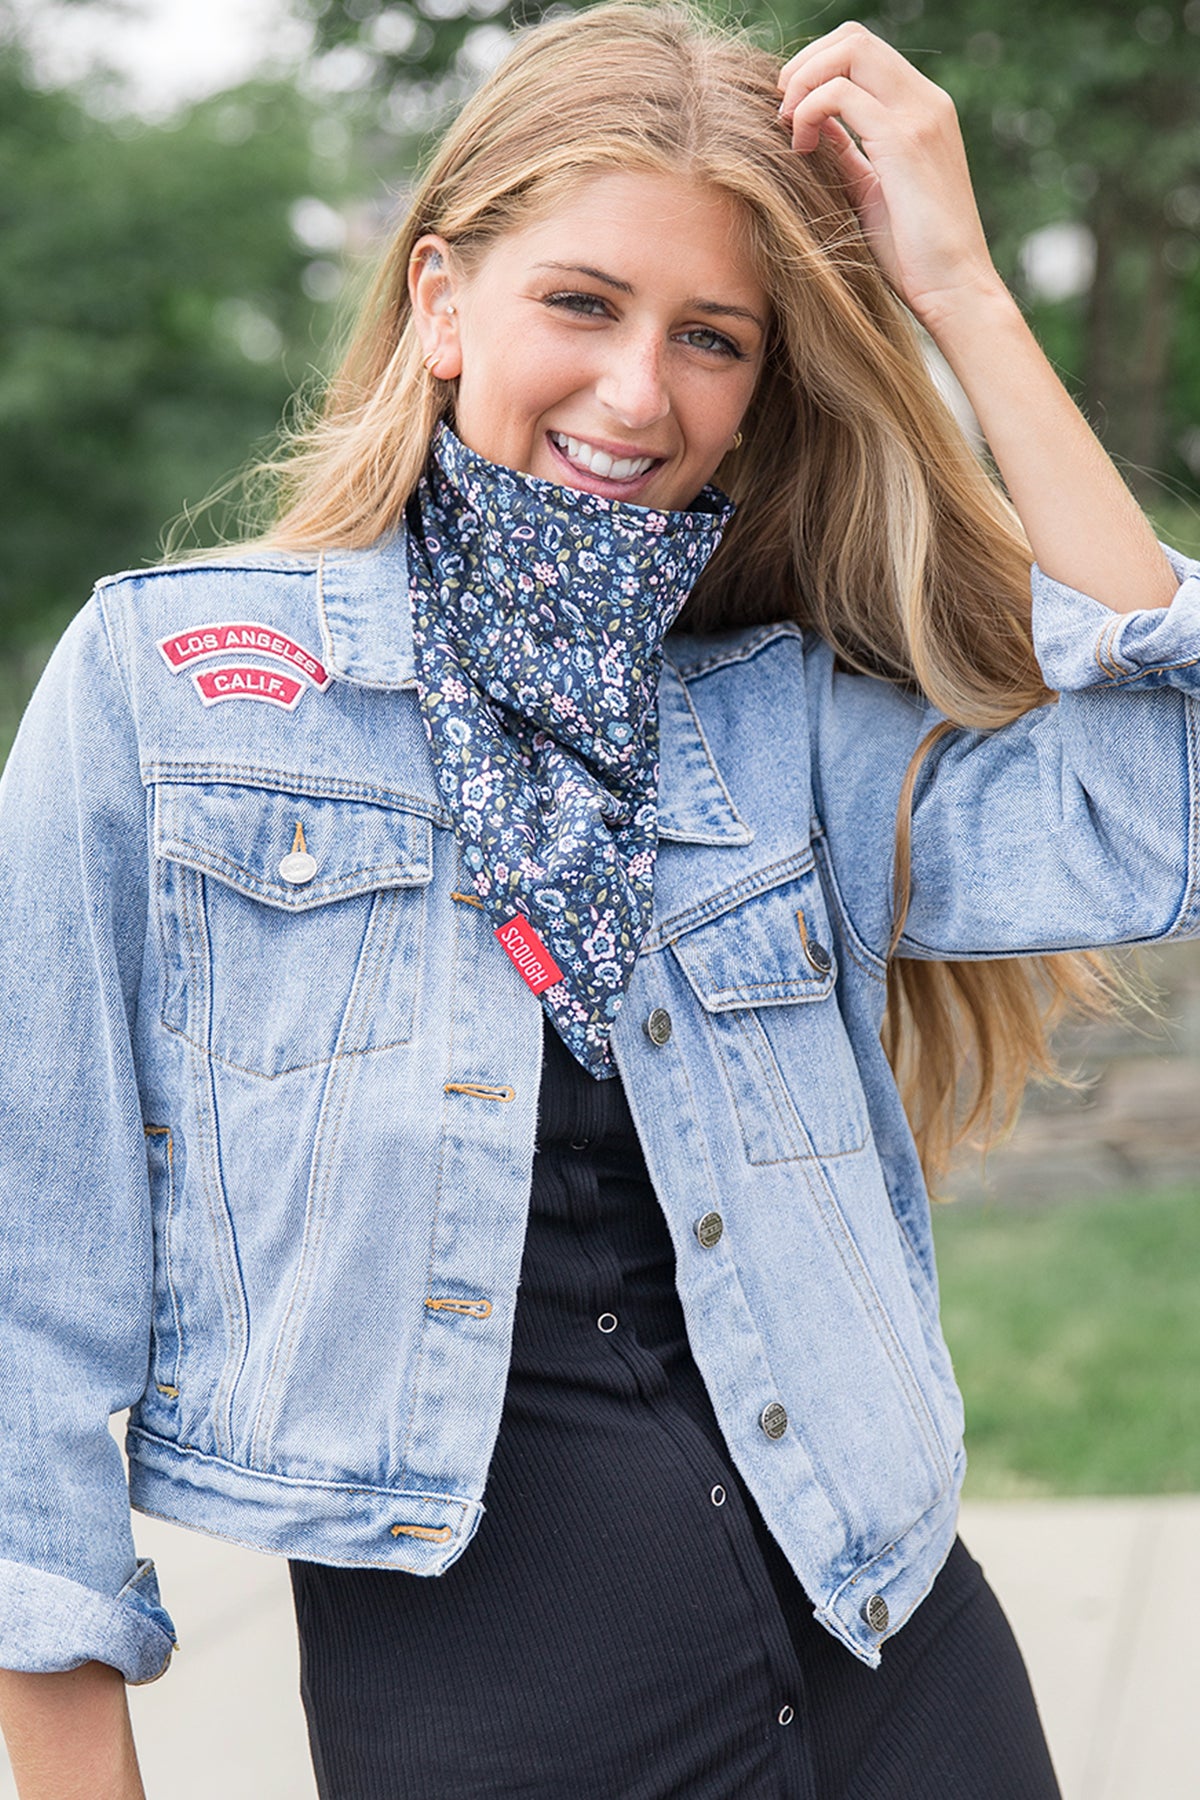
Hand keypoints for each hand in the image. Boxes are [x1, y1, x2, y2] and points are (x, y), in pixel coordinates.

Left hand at [777, 22, 1002, 335]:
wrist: (954, 290)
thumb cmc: (913, 255)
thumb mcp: (871, 190)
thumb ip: (848, 151)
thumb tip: (813, 124)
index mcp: (923, 109)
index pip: (863, 51)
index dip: (818, 67)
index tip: (792, 111)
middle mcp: (927, 101)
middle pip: (854, 38)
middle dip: (805, 65)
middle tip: (781, 111)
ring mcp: (920, 116)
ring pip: (849, 51)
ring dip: (804, 82)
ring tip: (788, 127)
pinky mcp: (905, 141)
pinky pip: (841, 95)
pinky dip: (809, 111)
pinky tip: (801, 148)